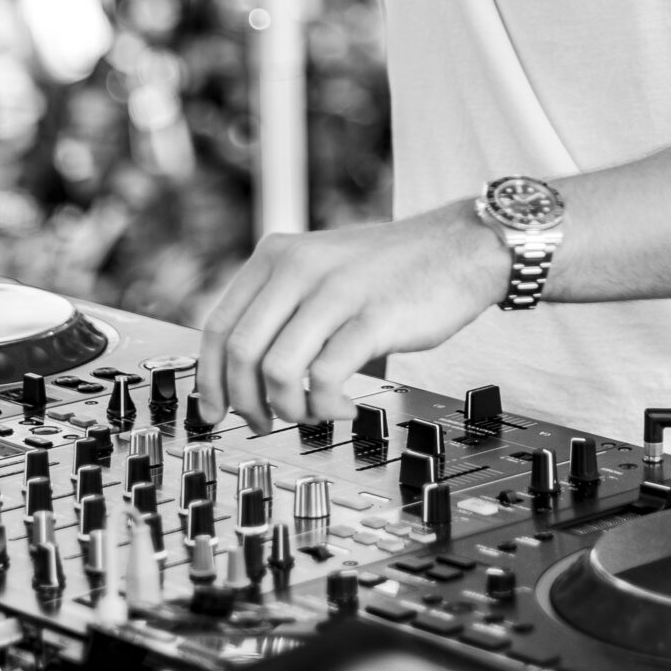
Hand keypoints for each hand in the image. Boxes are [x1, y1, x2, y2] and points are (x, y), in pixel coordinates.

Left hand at [196, 201, 511, 431]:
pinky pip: (325, 378)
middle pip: (240, 352)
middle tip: (263, 423)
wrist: (460, 247)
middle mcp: (299, 267)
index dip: (209, 379)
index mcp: (277, 255)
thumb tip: (242, 371)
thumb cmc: (393, 269)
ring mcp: (335, 291)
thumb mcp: (321, 267)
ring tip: (314, 412)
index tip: (212, 411)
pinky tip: (345, 407)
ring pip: (277, 370)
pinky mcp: (371, 318)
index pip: (218, 325)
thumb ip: (281, 303)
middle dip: (245, 402)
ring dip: (290, 408)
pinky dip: (327, 406)